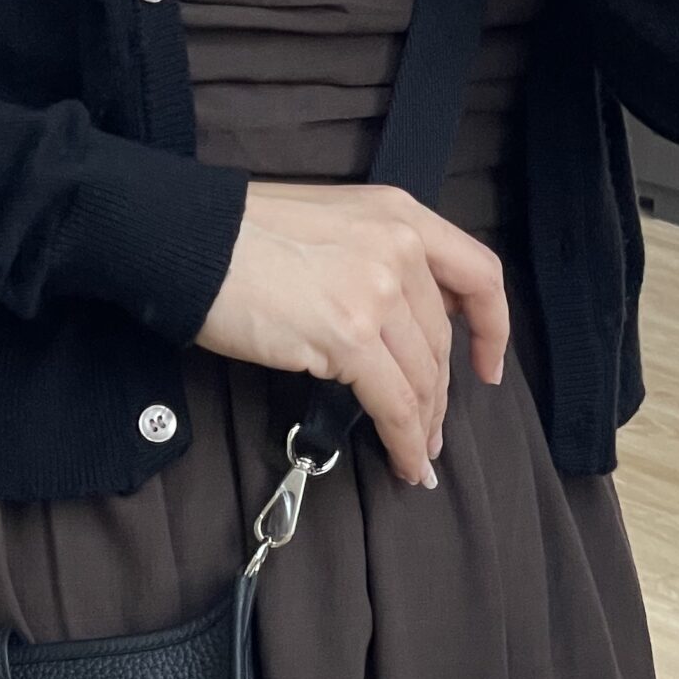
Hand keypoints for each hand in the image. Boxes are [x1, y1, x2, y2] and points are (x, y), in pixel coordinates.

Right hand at [196, 180, 508, 484]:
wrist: (186, 240)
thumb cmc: (237, 234)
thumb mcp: (330, 223)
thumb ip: (372, 257)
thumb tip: (390, 322)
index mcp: (399, 214)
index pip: (478, 274)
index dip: (493, 328)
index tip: (488, 366)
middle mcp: (399, 247)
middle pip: (441, 339)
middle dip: (440, 395)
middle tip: (431, 431)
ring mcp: (376, 292)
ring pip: (423, 377)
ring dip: (424, 425)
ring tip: (418, 456)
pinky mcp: (347, 335)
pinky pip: (394, 404)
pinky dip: (405, 441)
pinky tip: (406, 464)